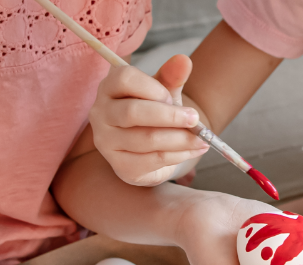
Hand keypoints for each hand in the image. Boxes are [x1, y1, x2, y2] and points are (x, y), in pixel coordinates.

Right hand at [90, 55, 209, 186]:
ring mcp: (107, 142)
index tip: (171, 96)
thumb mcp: (163, 92)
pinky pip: (152, 160)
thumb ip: (171, 77)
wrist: (149, 147)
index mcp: (109, 87)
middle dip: (170, 116)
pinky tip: (193, 150)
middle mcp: (101, 114)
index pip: (124, 79)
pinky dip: (178, 155)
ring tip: (201, 139)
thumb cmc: (153, 112)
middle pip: (133, 113)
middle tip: (195, 118)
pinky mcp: (120, 166)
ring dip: (180, 139)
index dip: (153, 88)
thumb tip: (184, 60)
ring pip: (146, 139)